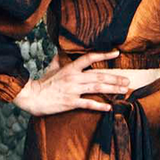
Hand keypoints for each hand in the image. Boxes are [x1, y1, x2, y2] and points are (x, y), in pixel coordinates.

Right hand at [13, 53, 159, 116]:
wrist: (32, 96)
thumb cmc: (42, 82)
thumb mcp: (51, 67)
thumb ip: (59, 59)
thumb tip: (60, 51)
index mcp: (70, 68)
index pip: (89, 58)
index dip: (104, 54)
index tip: (116, 53)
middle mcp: (74, 77)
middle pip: (99, 75)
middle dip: (115, 78)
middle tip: (128, 80)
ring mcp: (73, 90)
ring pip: (97, 88)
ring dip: (113, 89)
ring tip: (124, 91)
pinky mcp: (70, 102)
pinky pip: (88, 103)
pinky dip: (100, 105)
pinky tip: (110, 107)